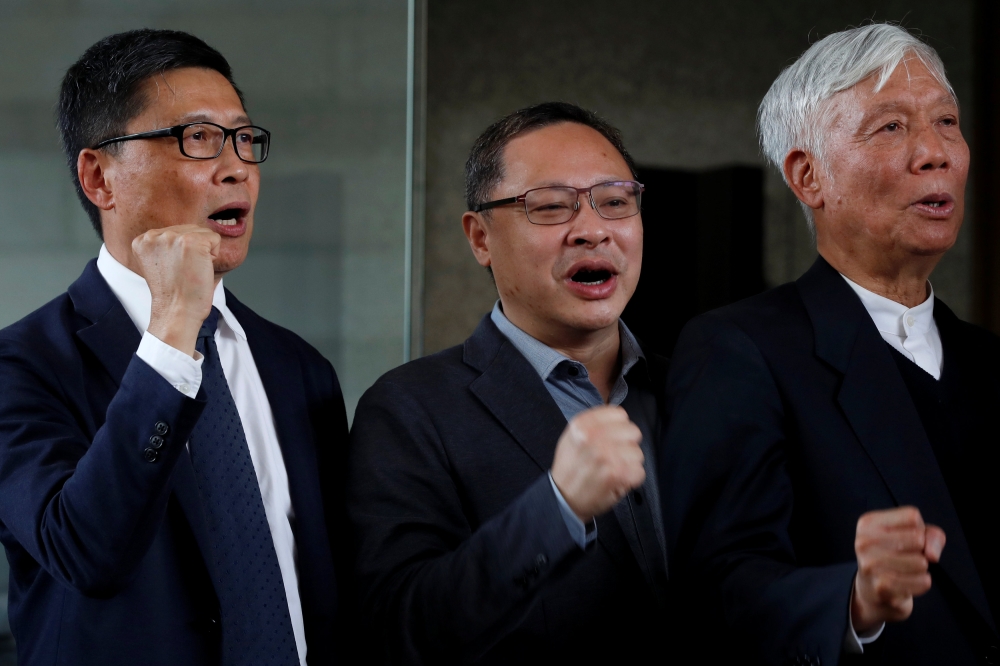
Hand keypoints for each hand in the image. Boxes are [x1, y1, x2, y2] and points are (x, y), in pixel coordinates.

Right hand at [132, 225, 220, 357]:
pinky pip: (215, 238)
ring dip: (204, 252)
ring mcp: (172, 236)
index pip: (176, 232)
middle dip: (195, 250)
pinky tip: (200, 269)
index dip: (183, 252)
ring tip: (191, 270)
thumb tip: (187, 232)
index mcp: (143, 240)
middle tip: (185, 272)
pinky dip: (214, 255)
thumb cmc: (175, 293)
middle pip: (190, 229)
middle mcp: (154, 235)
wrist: (177, 311)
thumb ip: (167, 245)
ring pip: (203, 232)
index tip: (175, 270)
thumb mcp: (161, 263)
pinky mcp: (192, 241)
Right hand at [550, 405, 644, 522]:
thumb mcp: (572, 436)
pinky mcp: (618, 474)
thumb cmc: (570, 468)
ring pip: (638, 453)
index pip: (620, 414)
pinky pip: (639, 471)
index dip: (619, 427)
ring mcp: (607, 455)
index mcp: (582, 424)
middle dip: (626, 445)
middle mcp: (594, 436)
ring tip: (613, 470)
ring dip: (629, 463)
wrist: (563, 498)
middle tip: (613, 456)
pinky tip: (617, 480)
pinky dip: (631, 479)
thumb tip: (620, 418)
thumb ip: (594, 423)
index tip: (613, 438)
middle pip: (633, 432)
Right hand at [851, 506, 945, 632]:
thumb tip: (931, 555)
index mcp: (868, 523)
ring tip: (908, 569)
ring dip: (921, 568)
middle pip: (918, 539)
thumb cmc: (895, 554)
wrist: (872, 588)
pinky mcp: (882, 587)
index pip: (912, 517)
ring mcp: (871, 565)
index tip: (907, 537)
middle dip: (921, 549)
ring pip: (921, 562)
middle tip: (907, 555)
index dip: (919, 528)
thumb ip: (931, 535)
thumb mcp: (911, 535)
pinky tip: (911, 582)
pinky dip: (923, 583)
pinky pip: (921, 582)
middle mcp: (864, 542)